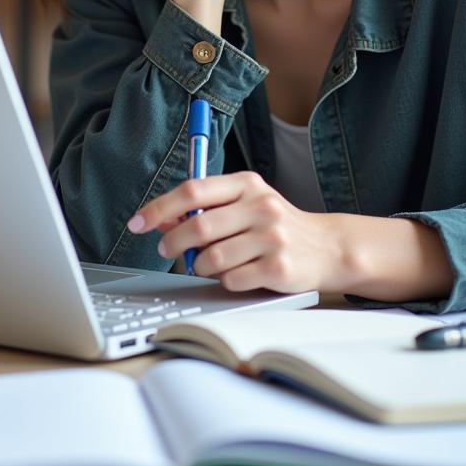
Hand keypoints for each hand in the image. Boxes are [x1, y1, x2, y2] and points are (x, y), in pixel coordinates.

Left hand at [127, 171, 343, 292]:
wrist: (328, 248)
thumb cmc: (275, 225)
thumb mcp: (243, 205)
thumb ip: (205, 207)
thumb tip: (161, 218)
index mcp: (246, 184)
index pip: (193, 190)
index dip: (159, 207)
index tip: (138, 223)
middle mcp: (261, 206)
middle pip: (198, 225)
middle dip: (173, 242)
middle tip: (166, 250)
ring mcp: (272, 237)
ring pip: (212, 257)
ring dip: (200, 266)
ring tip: (206, 264)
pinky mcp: (280, 268)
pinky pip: (232, 279)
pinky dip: (223, 280)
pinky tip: (233, 274)